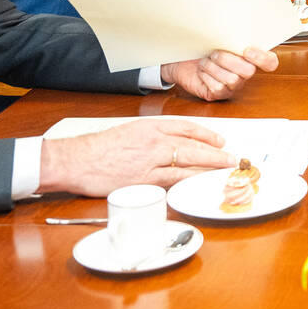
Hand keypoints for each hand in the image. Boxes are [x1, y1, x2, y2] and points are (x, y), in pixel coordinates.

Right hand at [35, 118, 231, 194]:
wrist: (76, 159)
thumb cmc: (98, 148)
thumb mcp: (128, 132)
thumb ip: (150, 137)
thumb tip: (170, 146)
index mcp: (149, 126)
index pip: (185, 127)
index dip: (206, 133)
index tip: (219, 139)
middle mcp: (153, 140)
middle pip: (192, 144)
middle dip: (215, 151)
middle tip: (231, 156)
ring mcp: (150, 160)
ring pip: (188, 161)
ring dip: (209, 165)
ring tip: (224, 169)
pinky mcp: (144, 179)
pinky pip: (174, 179)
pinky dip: (190, 181)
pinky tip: (201, 182)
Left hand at [162, 46, 279, 100]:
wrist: (182, 59)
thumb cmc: (202, 47)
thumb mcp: (218, 38)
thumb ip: (233, 37)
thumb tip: (237, 30)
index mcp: (250, 58)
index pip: (270, 62)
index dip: (262, 58)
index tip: (247, 50)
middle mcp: (244, 74)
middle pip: (248, 71)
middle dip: (228, 60)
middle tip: (214, 53)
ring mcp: (232, 86)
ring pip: (231, 79)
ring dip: (213, 67)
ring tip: (204, 62)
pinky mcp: (218, 94)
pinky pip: (217, 87)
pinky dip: (206, 76)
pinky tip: (201, 72)